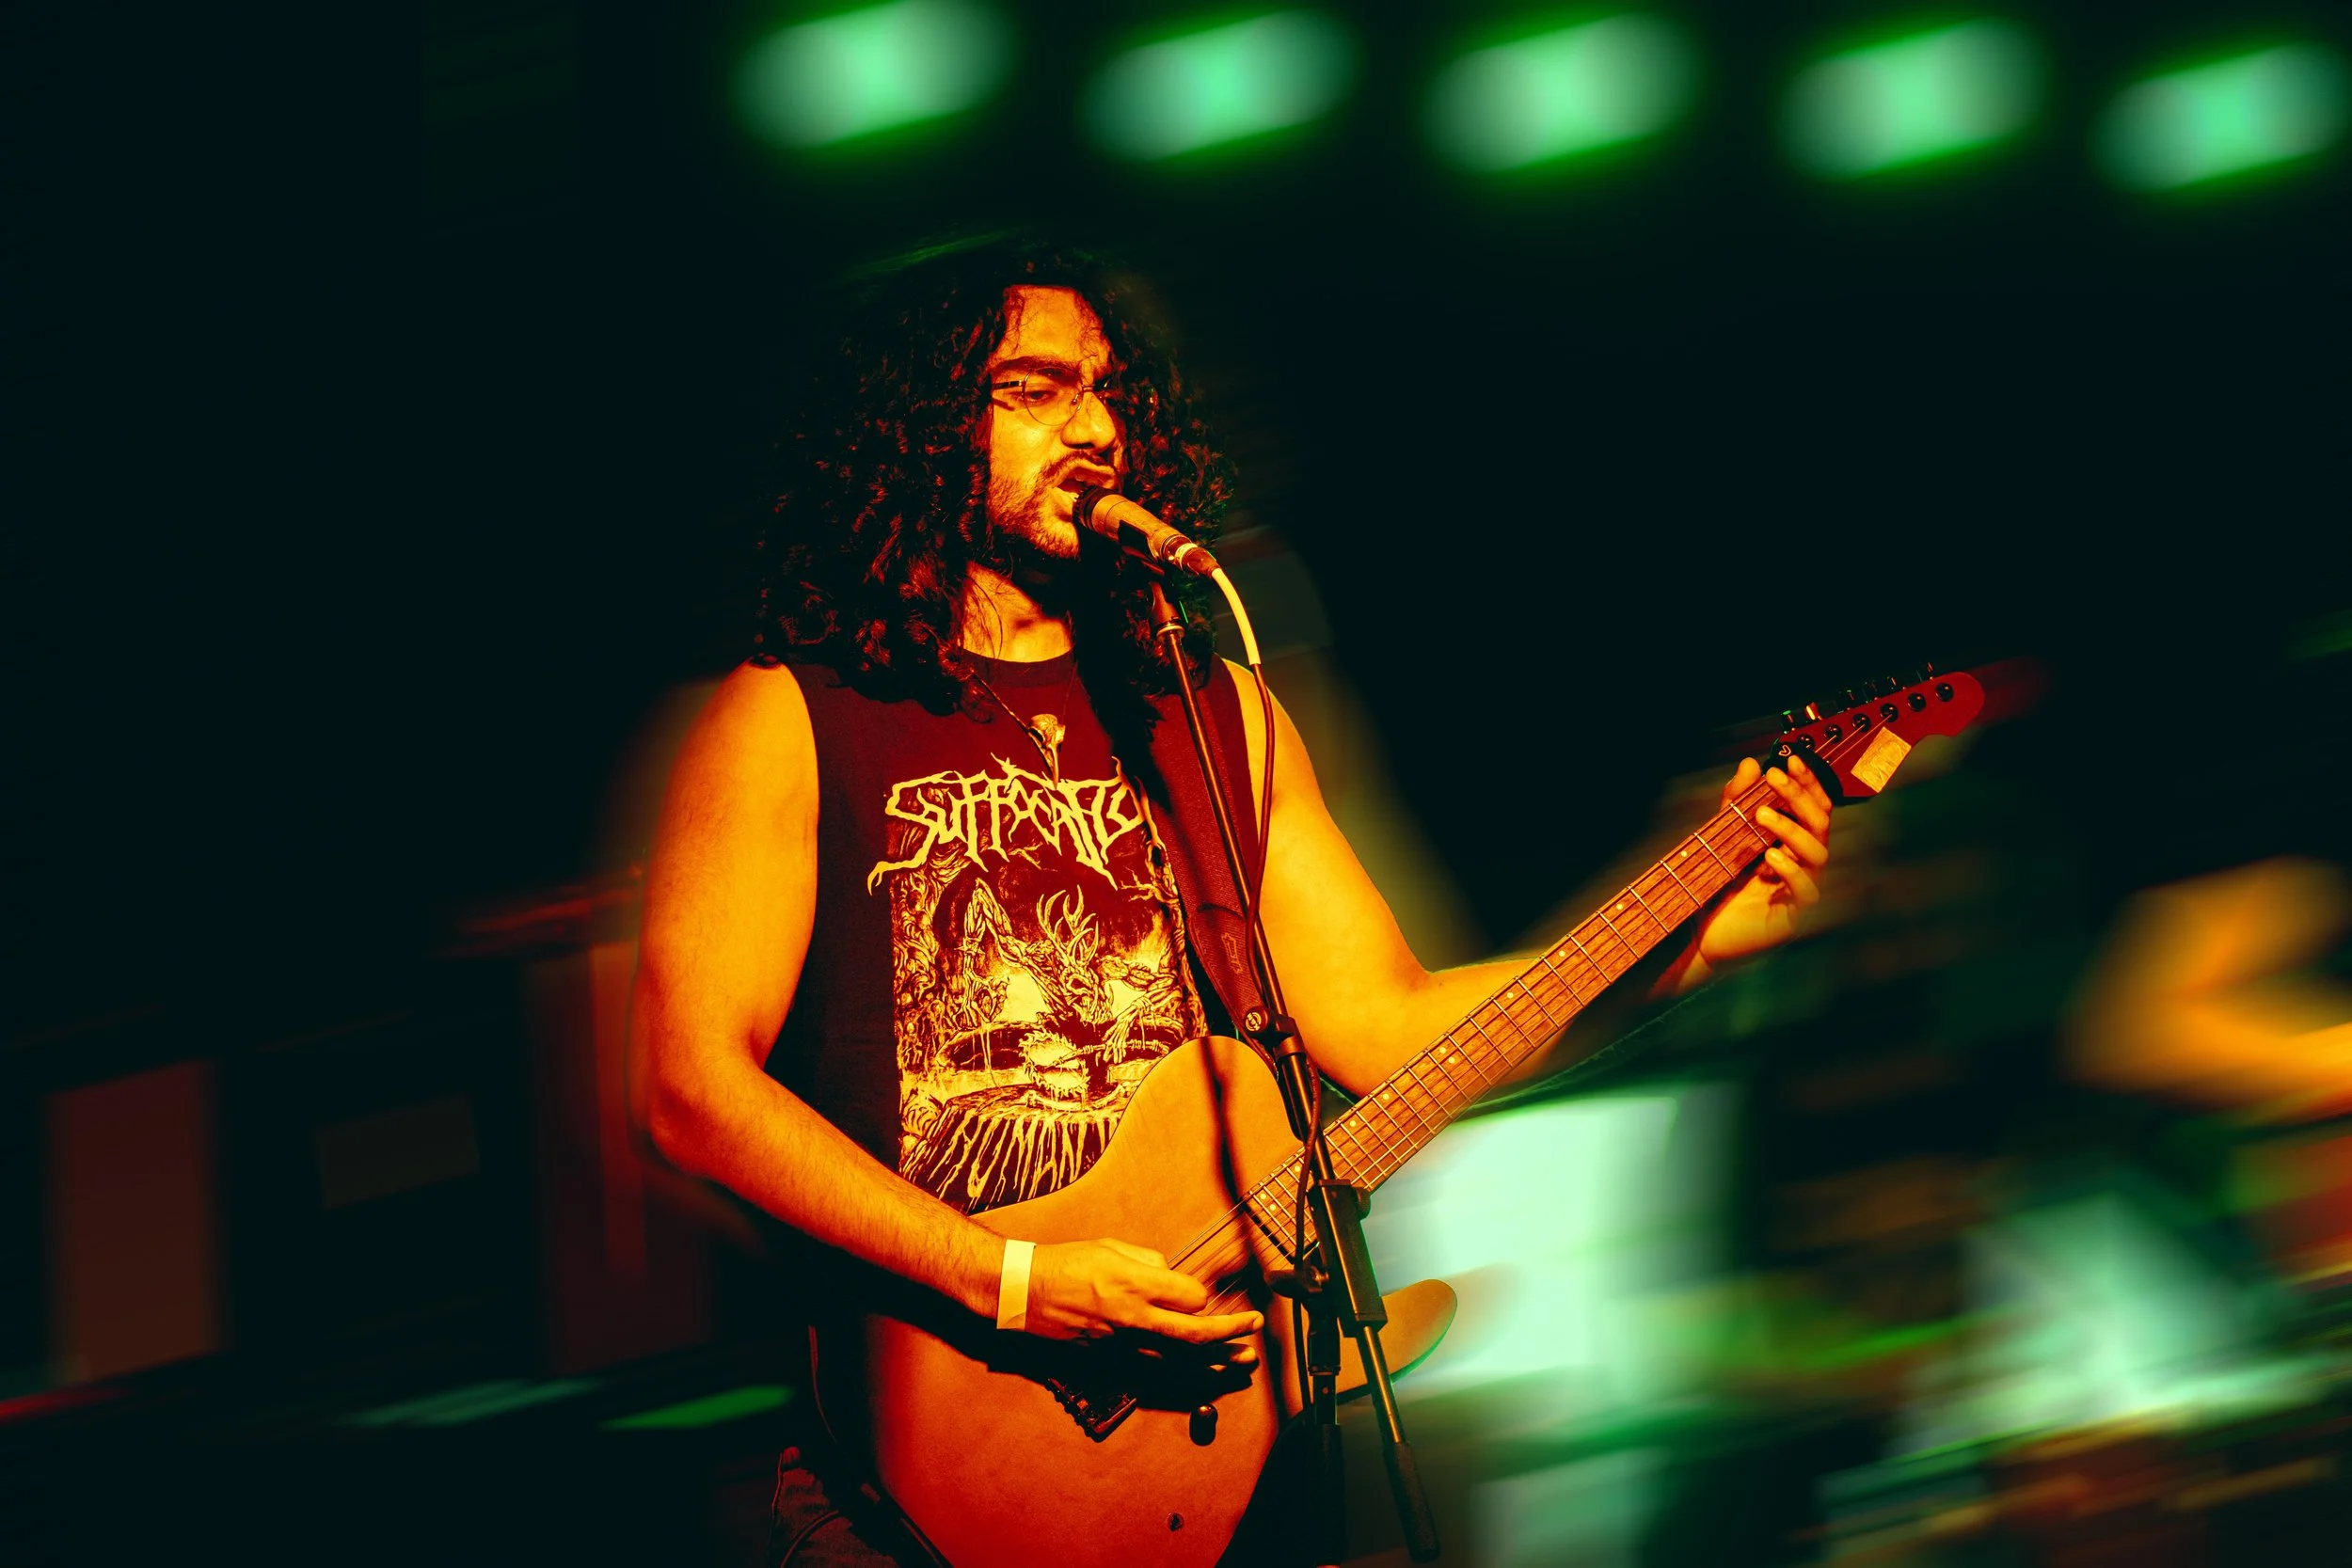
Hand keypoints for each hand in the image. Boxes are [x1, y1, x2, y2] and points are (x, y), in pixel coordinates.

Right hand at [1021, 1238, 1261, 1364]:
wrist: (1026, 1292)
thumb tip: (1171, 1277)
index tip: (1202, 1294)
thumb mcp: (1112, 1247)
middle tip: (1255, 1326)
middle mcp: (1134, 1318)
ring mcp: (1123, 1343)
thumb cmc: (1067, 1263)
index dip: (1202, 1296)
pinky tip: (1203, 1374)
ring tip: (1243, 1360)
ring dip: (1216, 1361)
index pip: (1190, 1297)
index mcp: (1134, 1284)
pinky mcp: (1111, 1359)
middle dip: (1231, 1331)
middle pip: (1194, 1333)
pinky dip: (1184, 1373)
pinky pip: (1156, 1369)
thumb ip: (1149, 1262)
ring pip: (1180, 1359)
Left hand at [1686, 753, 1832, 979]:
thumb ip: (1736, 803)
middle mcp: (1805, 865)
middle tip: (1774, 777)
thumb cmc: (1719, 885)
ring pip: (1818, 854)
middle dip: (1800, 796)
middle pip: (1820, 824)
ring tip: (1761, 814)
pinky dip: (1791, 872)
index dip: (1808, 783)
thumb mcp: (1724, 836)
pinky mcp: (1794, 917)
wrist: (1701, 934)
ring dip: (1791, 829)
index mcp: (1794, 845)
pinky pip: (1807, 891)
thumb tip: (1750, 763)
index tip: (1791, 760)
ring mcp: (1803, 891)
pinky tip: (1769, 857)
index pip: (1813, 808)